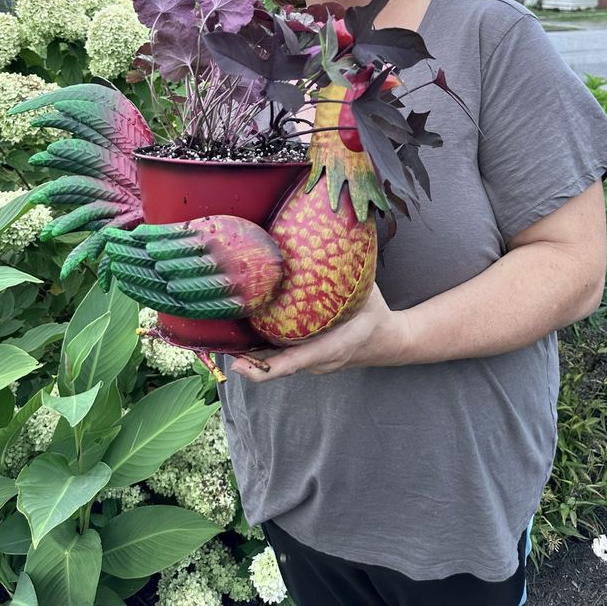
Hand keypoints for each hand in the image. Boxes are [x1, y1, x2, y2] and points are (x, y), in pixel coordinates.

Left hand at [229, 284, 410, 380]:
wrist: (389, 341)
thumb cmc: (375, 314)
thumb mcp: (367, 292)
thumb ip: (350, 271)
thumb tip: (338, 237)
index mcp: (331, 347)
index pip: (293, 363)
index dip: (263, 368)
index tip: (238, 366)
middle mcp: (317, 362)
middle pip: (275, 364)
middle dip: (245, 359)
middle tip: (217, 345)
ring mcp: (312, 365)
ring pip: (276, 361)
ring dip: (251, 354)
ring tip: (224, 337)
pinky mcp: (308, 360)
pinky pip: (282, 356)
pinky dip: (264, 348)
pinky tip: (248, 330)